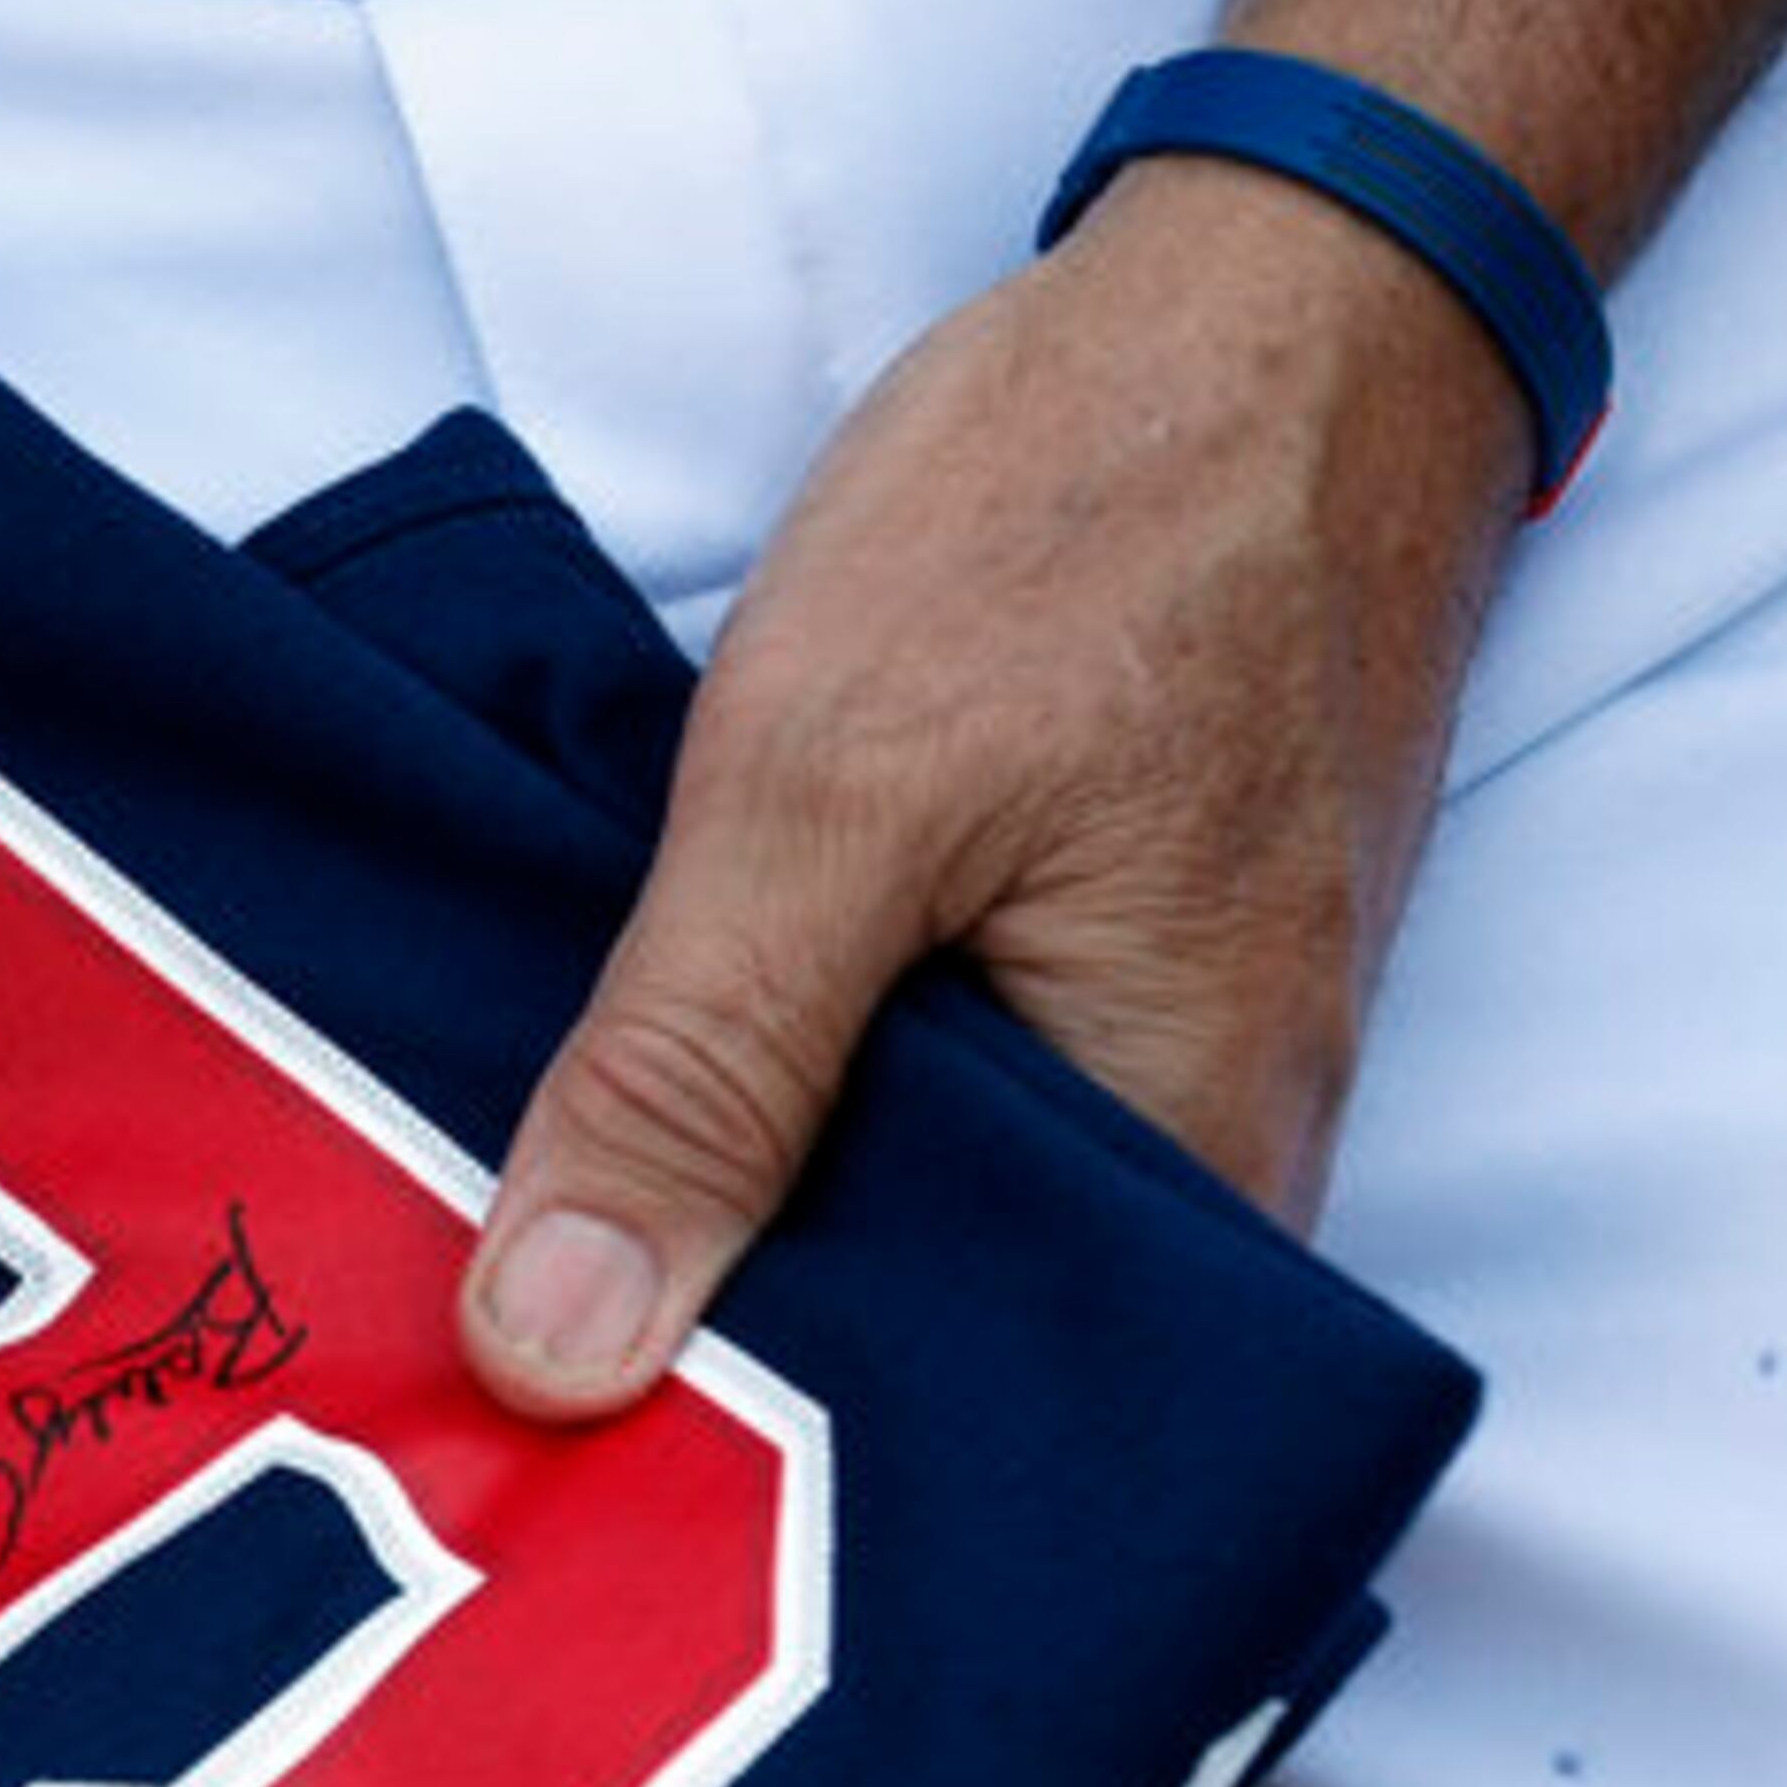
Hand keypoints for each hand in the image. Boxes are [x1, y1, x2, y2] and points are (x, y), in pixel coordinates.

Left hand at [457, 159, 1527, 1416]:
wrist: (1284, 304)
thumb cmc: (1100, 511)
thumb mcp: (830, 794)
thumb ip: (698, 1079)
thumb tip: (559, 1358)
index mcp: (1188, 1172)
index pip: (954, 1450)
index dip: (740, 1478)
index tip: (546, 1482)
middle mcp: (1211, 1170)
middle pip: (929, 1366)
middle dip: (722, 1369)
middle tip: (501, 1385)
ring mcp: (1174, 1076)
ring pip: (919, 1237)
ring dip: (752, 1235)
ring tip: (551, 1263)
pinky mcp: (1115, 991)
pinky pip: (937, 1123)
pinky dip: (805, 1117)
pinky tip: (666, 1110)